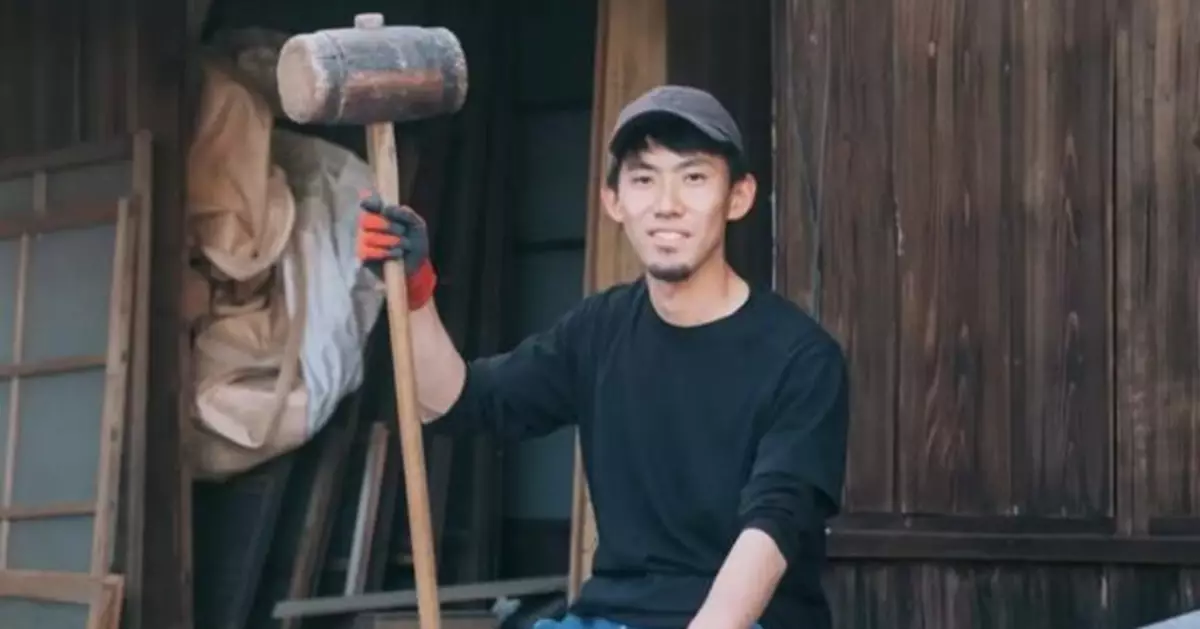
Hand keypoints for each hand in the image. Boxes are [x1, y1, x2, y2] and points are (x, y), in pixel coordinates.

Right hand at [356, 190, 437, 309]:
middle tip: (401, 231)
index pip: (369, 205)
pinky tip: (397, 254)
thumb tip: (387, 208)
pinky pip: (367, 253)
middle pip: (366, 221)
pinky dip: (384, 253)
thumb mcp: (417, 225)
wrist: (418, 265)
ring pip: (369, 238)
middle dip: (386, 225)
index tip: (378, 206)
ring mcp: (365, 242)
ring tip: (404, 245)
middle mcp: (370, 227)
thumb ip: (406, 214)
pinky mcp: (364, 258)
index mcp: (382, 215)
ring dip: (391, 241)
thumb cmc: (415, 242)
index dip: (370, 203)